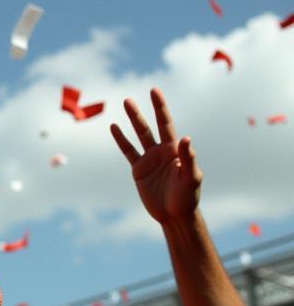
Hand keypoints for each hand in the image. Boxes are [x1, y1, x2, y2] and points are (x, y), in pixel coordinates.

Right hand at [110, 89, 201, 224]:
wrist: (174, 214)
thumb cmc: (187, 197)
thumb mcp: (191, 177)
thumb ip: (189, 157)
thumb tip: (185, 137)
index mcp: (175, 149)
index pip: (166, 123)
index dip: (160, 107)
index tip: (154, 91)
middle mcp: (161, 151)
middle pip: (149, 126)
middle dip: (141, 112)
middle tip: (129, 99)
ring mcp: (149, 159)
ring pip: (138, 136)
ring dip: (132, 120)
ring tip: (125, 103)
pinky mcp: (138, 170)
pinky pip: (128, 152)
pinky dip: (121, 140)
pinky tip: (114, 128)